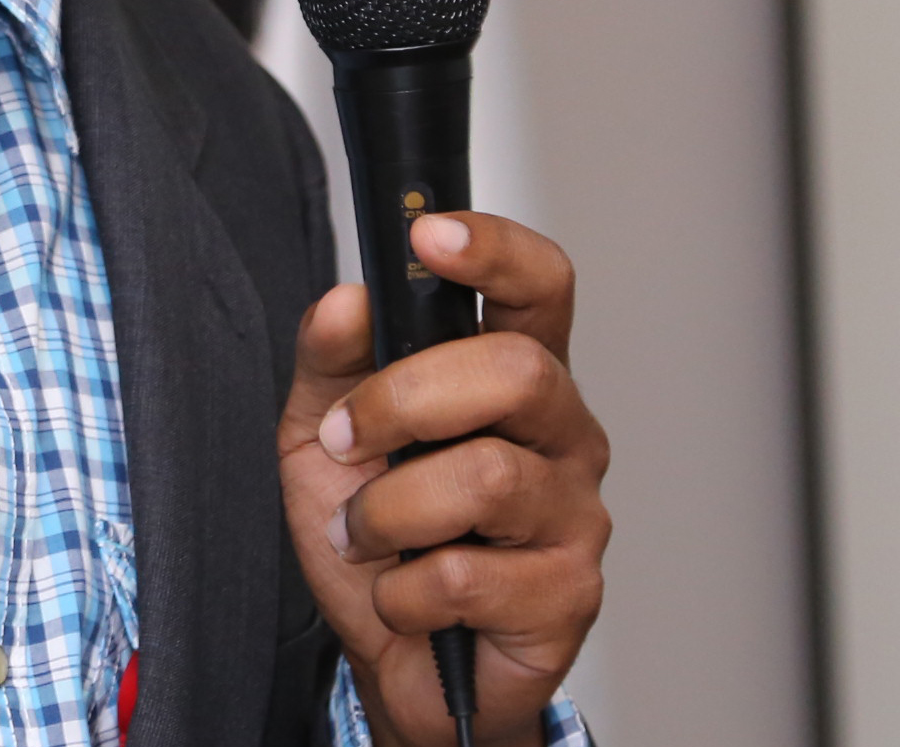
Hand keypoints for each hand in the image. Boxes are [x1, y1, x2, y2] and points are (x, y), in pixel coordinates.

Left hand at [277, 213, 608, 746]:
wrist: (393, 664)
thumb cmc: (374, 540)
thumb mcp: (324, 435)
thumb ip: (328, 361)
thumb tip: (345, 302)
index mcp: (515, 376)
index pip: (540, 286)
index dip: (495, 251)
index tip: (431, 235)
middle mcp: (561, 434)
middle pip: (515, 370)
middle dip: (405, 399)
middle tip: (349, 440)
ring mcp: (575, 515)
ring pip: (486, 477)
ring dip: (389, 512)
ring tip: (365, 537)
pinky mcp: (568, 595)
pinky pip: (467, 576)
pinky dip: (402, 591)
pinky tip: (403, 598)